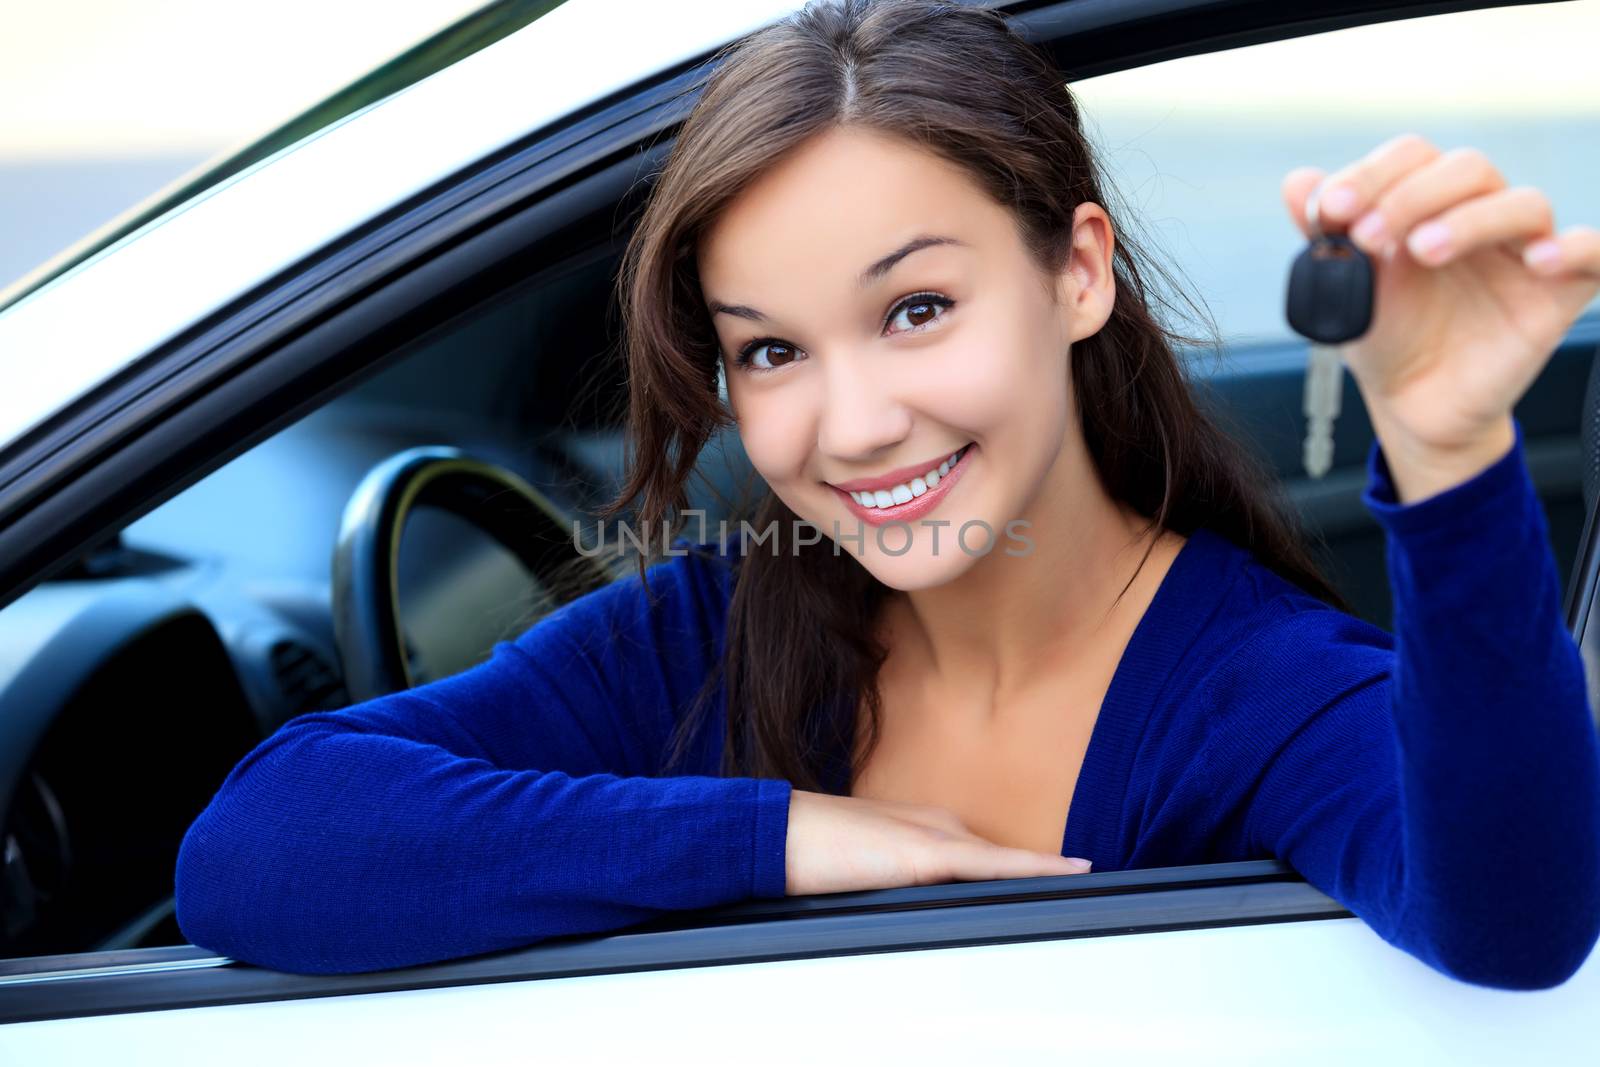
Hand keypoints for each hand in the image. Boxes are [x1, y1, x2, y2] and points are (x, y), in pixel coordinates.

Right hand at [784, 789, 1091, 895]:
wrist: (777, 835)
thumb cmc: (808, 856)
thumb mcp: (861, 873)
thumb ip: (893, 885)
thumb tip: (910, 912)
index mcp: (922, 829)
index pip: (986, 852)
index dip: (1024, 866)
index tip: (1060, 876)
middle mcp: (937, 825)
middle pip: (1003, 856)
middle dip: (1044, 871)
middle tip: (1090, 883)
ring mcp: (937, 836)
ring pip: (1008, 858)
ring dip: (1049, 871)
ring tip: (1092, 880)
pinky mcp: (931, 851)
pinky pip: (998, 862)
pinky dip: (1036, 866)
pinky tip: (1069, 870)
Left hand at [1281, 134, 1599, 500]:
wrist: (1412, 404)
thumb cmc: (1386, 336)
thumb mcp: (1345, 287)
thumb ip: (1324, 235)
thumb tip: (1298, 182)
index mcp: (1427, 203)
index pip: (1413, 158)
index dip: (1372, 174)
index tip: (1331, 209)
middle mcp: (1479, 215)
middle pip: (1468, 168)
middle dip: (1411, 194)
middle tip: (1368, 236)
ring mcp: (1522, 251)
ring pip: (1522, 203)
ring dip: (1470, 218)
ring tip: (1423, 251)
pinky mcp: (1559, 292)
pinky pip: (1591, 253)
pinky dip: (1573, 247)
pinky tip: (1537, 260)